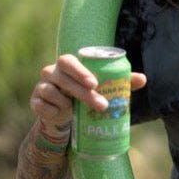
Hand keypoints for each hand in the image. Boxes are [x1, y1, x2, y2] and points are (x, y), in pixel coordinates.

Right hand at [30, 54, 146, 131]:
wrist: (67, 118)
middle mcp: (52, 73)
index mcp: (67, 65)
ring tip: (76, 111)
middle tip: (101, 105)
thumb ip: (121, 82)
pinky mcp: (35, 103)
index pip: (69, 61)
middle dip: (82, 92)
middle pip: (63, 78)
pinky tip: (61, 114)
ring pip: (50, 91)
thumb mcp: (104, 90)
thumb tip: (143, 79)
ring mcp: (41, 87)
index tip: (95, 83)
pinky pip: (40, 106)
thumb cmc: (87, 97)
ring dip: (66, 102)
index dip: (80, 71)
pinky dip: (51, 111)